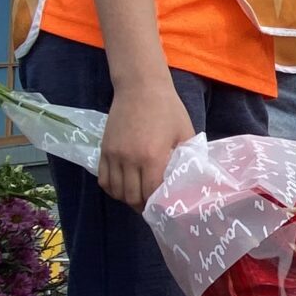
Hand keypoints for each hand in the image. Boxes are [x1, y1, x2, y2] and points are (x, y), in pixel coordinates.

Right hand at [98, 74, 192, 209]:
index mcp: (153, 157)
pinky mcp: (104, 150)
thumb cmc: (167, 109)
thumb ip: (188, 157)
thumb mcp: (185, 132)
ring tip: (137, 197)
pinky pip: (103, 179)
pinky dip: (112, 188)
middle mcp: (130, 159)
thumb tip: (192, 178)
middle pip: (132, 197)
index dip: (157, 205)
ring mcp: (114, 155)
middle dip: (142, 206)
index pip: (151, 193)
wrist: (140, 87)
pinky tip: (123, 186)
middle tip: (151, 206)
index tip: (164, 208)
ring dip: (127, 198)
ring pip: (116, 191)